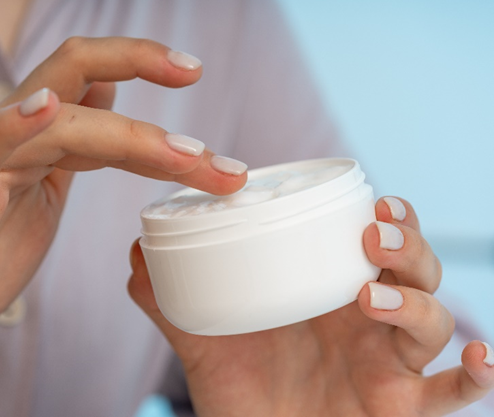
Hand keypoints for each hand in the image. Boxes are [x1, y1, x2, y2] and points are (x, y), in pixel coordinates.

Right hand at [0, 37, 246, 412]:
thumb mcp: (45, 191)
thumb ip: (76, 146)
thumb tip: (108, 96)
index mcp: (34, 135)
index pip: (94, 86)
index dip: (144, 71)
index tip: (194, 73)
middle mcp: (7, 134)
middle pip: (74, 74)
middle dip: (141, 67)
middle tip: (196, 73)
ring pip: (55, 121)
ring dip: (126, 134)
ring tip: (183, 154)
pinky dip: (12, 126)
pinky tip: (44, 106)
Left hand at [129, 197, 493, 415]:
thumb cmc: (238, 391)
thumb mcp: (201, 339)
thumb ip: (168, 298)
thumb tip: (135, 252)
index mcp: (327, 291)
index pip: (373, 241)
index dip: (385, 216)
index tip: (370, 199)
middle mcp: (366, 321)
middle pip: (414, 267)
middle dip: (406, 243)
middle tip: (372, 233)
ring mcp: (388, 364)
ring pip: (433, 318)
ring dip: (417, 300)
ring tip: (369, 296)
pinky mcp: (401, 408)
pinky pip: (455, 393)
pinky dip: (478, 375)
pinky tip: (482, 357)